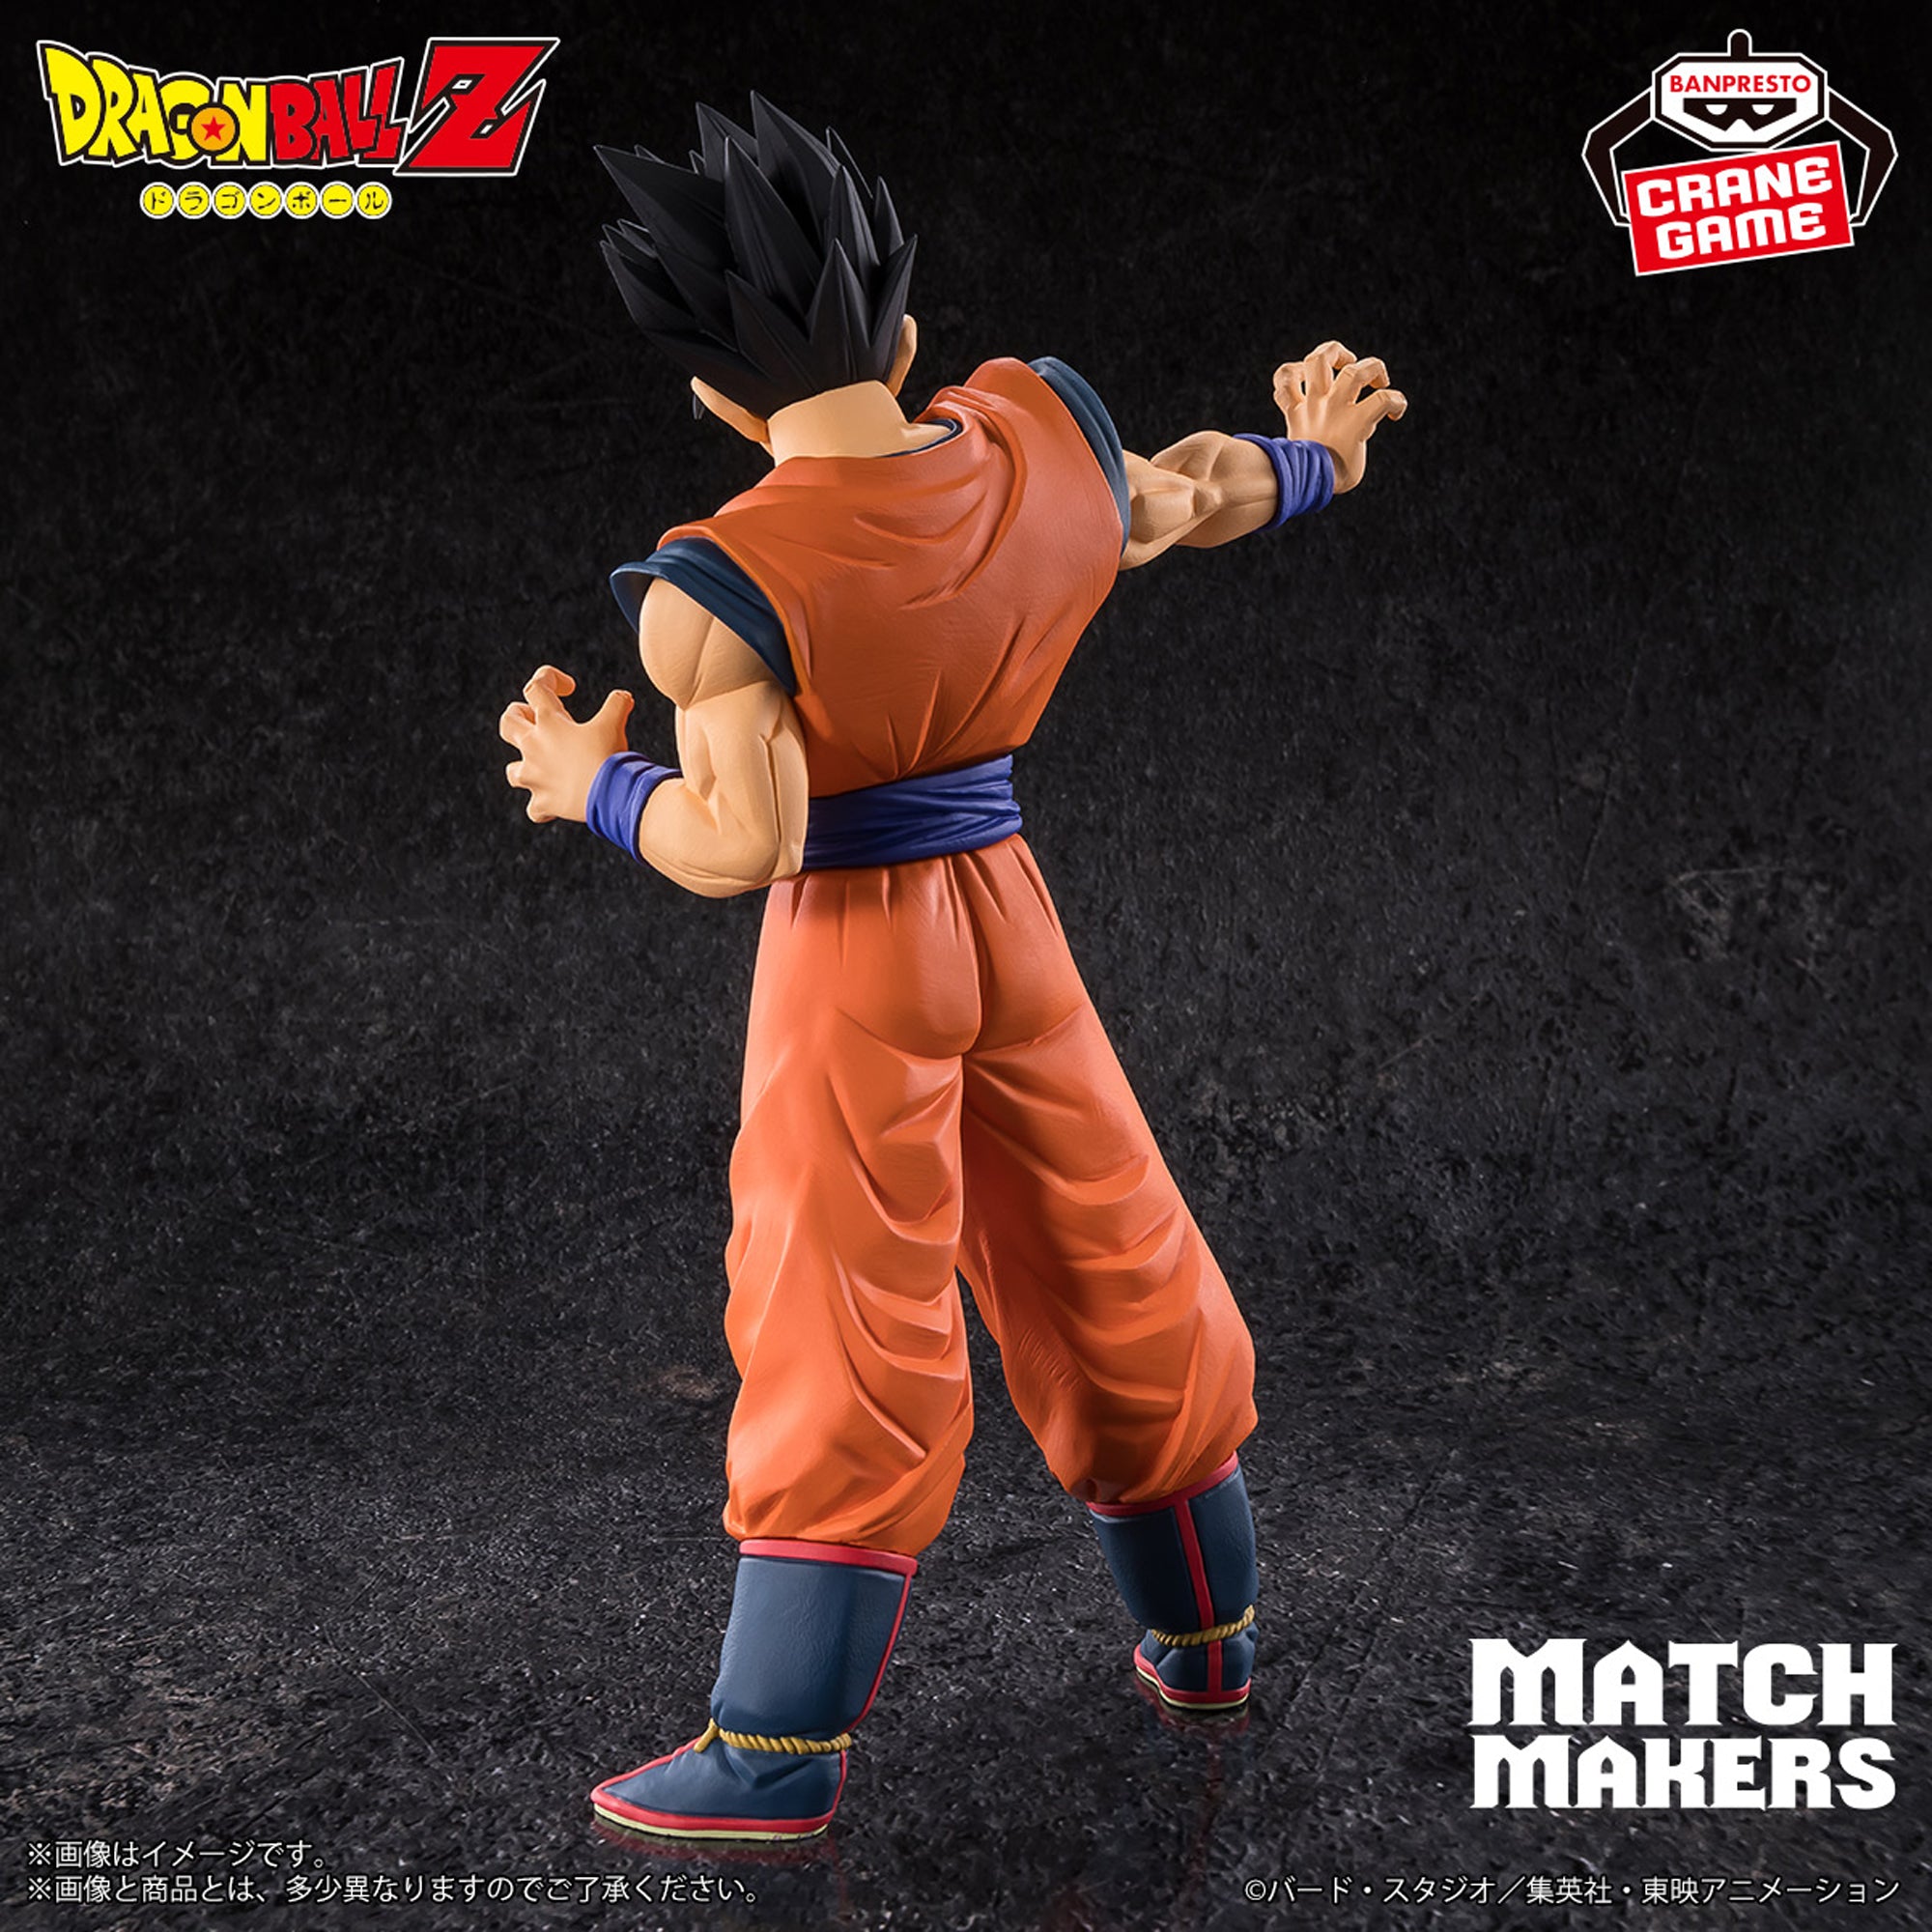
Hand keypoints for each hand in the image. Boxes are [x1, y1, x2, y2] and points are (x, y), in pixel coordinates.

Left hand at [500, 665, 634, 822]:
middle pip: (508, 722)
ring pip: (512, 770)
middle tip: (534, 719)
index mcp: (549, 722)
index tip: (569, 689)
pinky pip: (534, 809)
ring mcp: (534, 776)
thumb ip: (618, 703)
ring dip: (524, 767)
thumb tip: (623, 696)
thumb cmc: (609, 756)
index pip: (536, 687)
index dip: (549, 679)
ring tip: (540, 768)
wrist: (610, 795)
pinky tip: (553, 806)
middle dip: (518, 716)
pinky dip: (542, 807)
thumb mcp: (615, 723)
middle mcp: (534, 746)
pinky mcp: (542, 802)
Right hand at [1274, 342, 1406, 493]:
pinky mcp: (1356, 424)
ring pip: (1354, 370)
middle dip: (1337, 352)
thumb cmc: (1306, 478)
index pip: (1285, 375)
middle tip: (1349, 365)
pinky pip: (1382, 400)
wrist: (1308, 489)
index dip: (1298, 371)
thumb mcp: (1299, 450)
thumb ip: (1311, 435)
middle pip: (1319, 358)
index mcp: (1298, 409)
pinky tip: (1395, 413)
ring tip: (1378, 380)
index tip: (1314, 386)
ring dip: (1372, 368)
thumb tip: (1326, 439)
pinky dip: (1395, 401)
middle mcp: (1316, 404)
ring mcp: (1335, 411)